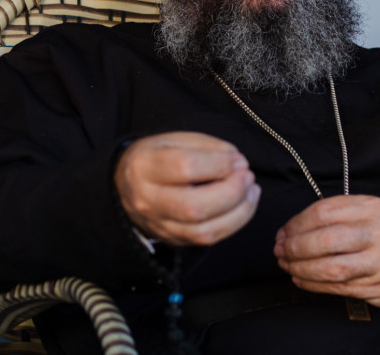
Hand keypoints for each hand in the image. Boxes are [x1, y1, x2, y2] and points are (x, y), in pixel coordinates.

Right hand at [114, 131, 260, 245]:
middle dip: (231, 192)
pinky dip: (233, 223)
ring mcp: (160, 224)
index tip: (238, 159)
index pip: (184, 167)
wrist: (127, 185)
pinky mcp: (173, 239)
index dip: (218, 164)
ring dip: (238, 212)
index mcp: (145, 165)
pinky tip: (245, 204)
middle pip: (193, 207)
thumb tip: (237, 161)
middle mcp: (148, 200)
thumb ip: (208, 146)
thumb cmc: (157, 156)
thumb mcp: (175, 139)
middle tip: (247, 176)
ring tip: (252, 191)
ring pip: (202, 231)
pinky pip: (206, 240)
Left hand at [273, 195, 379, 308]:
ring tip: (288, 267)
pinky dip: (315, 285)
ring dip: (301, 269)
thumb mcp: (372, 210)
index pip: (323, 212)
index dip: (296, 223)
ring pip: (331, 269)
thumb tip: (294, 228)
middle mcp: (379, 234)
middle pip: (325, 241)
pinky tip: (303, 280)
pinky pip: (341, 289)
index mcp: (373, 208)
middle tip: (280, 251)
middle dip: (295, 248)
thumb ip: (338, 214)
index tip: (283, 231)